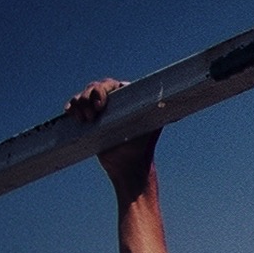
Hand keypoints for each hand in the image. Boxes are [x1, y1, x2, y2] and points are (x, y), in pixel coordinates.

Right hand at [66, 78, 159, 201]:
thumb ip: (159, 112)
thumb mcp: (150, 127)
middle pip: (94, 88)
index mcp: (128, 98)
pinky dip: (71, 108)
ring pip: (82, 96)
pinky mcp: (89, 119)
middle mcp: (114, 101)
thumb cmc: (141, 148)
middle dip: (88, 99)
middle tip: (92, 116)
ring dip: (79, 104)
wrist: (127, 167)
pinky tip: (71, 114)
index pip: (111, 85)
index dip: (102, 91)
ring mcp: (100, 110)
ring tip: (85, 121)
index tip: (100, 106)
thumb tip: (182, 98)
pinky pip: (75, 107)